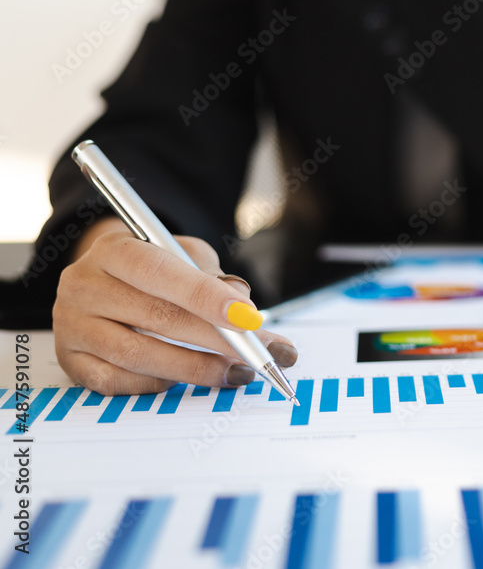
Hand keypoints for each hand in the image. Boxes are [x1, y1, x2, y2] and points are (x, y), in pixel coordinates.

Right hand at [53, 219, 297, 394]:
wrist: (103, 283)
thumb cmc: (152, 272)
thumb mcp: (184, 258)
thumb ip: (213, 278)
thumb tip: (244, 302)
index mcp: (114, 251)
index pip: (160, 271)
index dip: (206, 296)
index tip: (248, 317)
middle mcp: (85, 285)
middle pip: (156, 318)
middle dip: (217, 340)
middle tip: (258, 355)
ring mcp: (73, 326)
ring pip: (139, 355)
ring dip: (196, 369)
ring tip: (237, 371)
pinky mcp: (72, 361)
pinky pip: (120, 382)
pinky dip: (160, 383)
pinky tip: (189, 377)